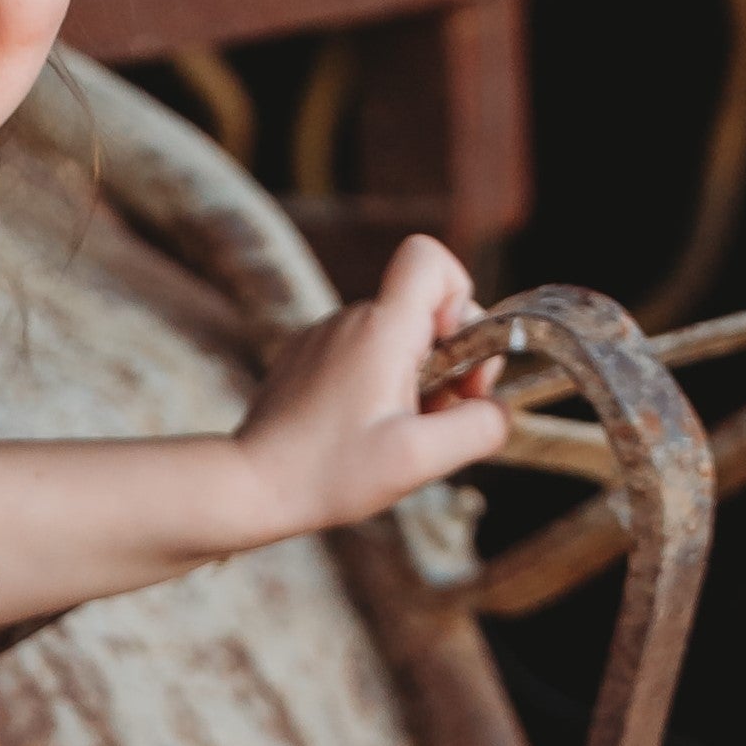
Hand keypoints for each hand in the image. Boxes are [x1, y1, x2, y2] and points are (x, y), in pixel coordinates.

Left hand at [229, 233, 511, 542]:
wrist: (248, 487)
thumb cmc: (327, 473)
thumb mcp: (418, 459)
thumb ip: (477, 428)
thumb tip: (497, 412)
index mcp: (381, 327)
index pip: (430, 258)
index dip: (461, 294)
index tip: (456, 353)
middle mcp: (350, 319)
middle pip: (424, 309)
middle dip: (449, 359)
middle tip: (436, 415)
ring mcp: (324, 337)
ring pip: (396, 339)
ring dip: (414, 381)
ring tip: (394, 433)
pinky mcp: (306, 361)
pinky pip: (363, 358)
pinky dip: (379, 388)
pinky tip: (363, 432)